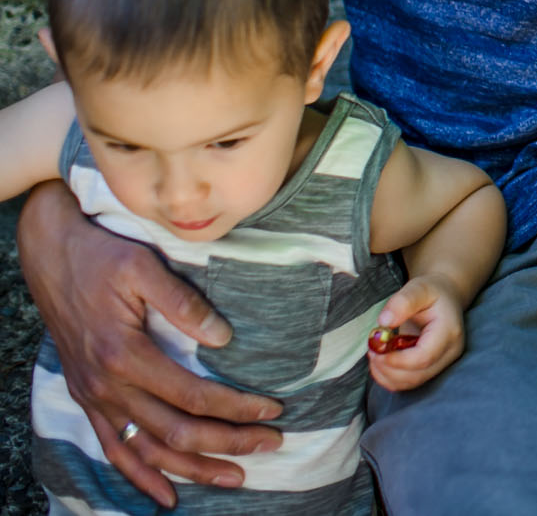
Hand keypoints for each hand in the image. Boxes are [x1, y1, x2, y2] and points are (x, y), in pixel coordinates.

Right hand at [17, 183, 281, 505]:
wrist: (52, 258)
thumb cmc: (102, 256)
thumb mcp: (143, 267)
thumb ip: (183, 303)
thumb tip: (223, 337)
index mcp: (125, 356)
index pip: (193, 396)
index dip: (236, 407)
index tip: (273, 409)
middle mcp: (107, 386)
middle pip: (175, 431)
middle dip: (227, 443)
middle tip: (272, 444)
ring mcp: (95, 398)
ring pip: (146, 450)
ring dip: (191, 469)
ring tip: (234, 478)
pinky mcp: (88, 398)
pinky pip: (114, 449)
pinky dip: (139, 476)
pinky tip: (165, 495)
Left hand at [368, 274, 467, 391]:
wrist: (445, 298)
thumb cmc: (432, 292)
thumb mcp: (418, 288)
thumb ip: (402, 302)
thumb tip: (384, 322)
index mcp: (449, 332)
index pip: (423, 357)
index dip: (397, 360)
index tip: (376, 350)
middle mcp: (450, 352)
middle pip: (417, 375)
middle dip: (388, 368)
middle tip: (371, 351)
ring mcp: (442, 364)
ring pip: (411, 382)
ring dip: (387, 374)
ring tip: (375, 354)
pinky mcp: (432, 369)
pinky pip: (408, 383)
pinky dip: (390, 377)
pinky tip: (381, 362)